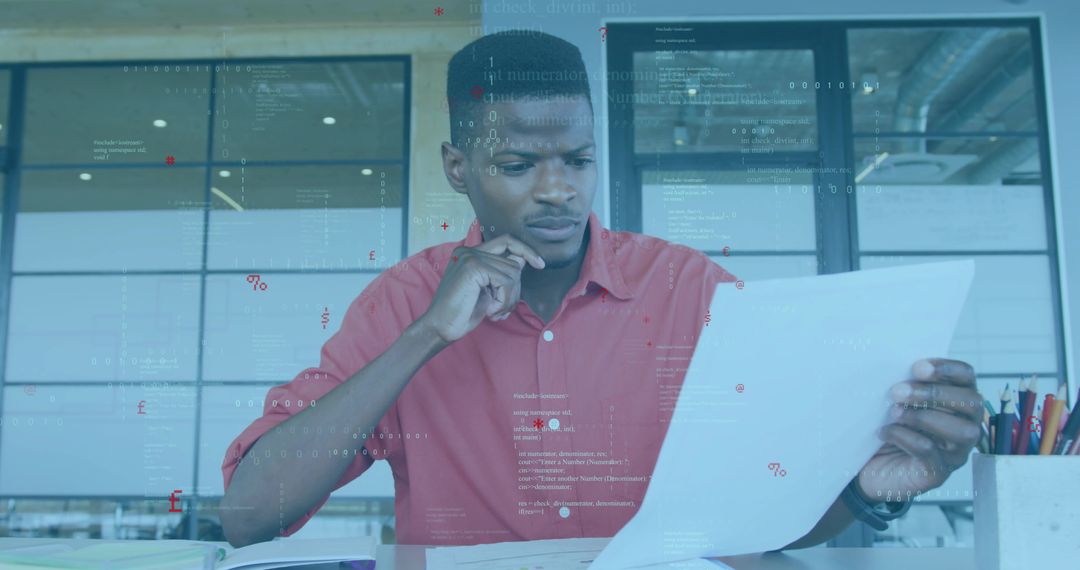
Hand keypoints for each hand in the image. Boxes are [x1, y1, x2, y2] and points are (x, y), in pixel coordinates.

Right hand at [418, 234, 544, 343]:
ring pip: (513, 273)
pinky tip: (490, 312)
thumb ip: (502, 273)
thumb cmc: (463, 312)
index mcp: (471, 253)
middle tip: (502, 310)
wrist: (440, 328)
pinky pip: (505, 282)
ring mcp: (470, 257)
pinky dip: (503, 301)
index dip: (526, 250)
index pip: (507, 241)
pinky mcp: (473, 267)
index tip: (540, 264)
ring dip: (509, 299)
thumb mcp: (488, 290)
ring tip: (496, 313)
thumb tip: (525, 260)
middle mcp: (469, 251)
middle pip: (513, 263)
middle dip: (514, 291)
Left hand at [856, 358, 980, 502]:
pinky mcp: (937, 472)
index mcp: (956, 401)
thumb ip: (904, 385)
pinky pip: (930, 452)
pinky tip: (885, 432)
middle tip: (898, 391)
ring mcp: (955, 452)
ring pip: (961, 431)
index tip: (918, 367)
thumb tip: (895, 366)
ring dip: (923, 417)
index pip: (967, 377)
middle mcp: (965, 426)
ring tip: (893, 412)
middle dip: (935, 393)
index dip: (948, 369)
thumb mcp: (895, 402)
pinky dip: (905, 437)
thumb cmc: (887, 427)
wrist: (868, 467)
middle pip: (972, 403)